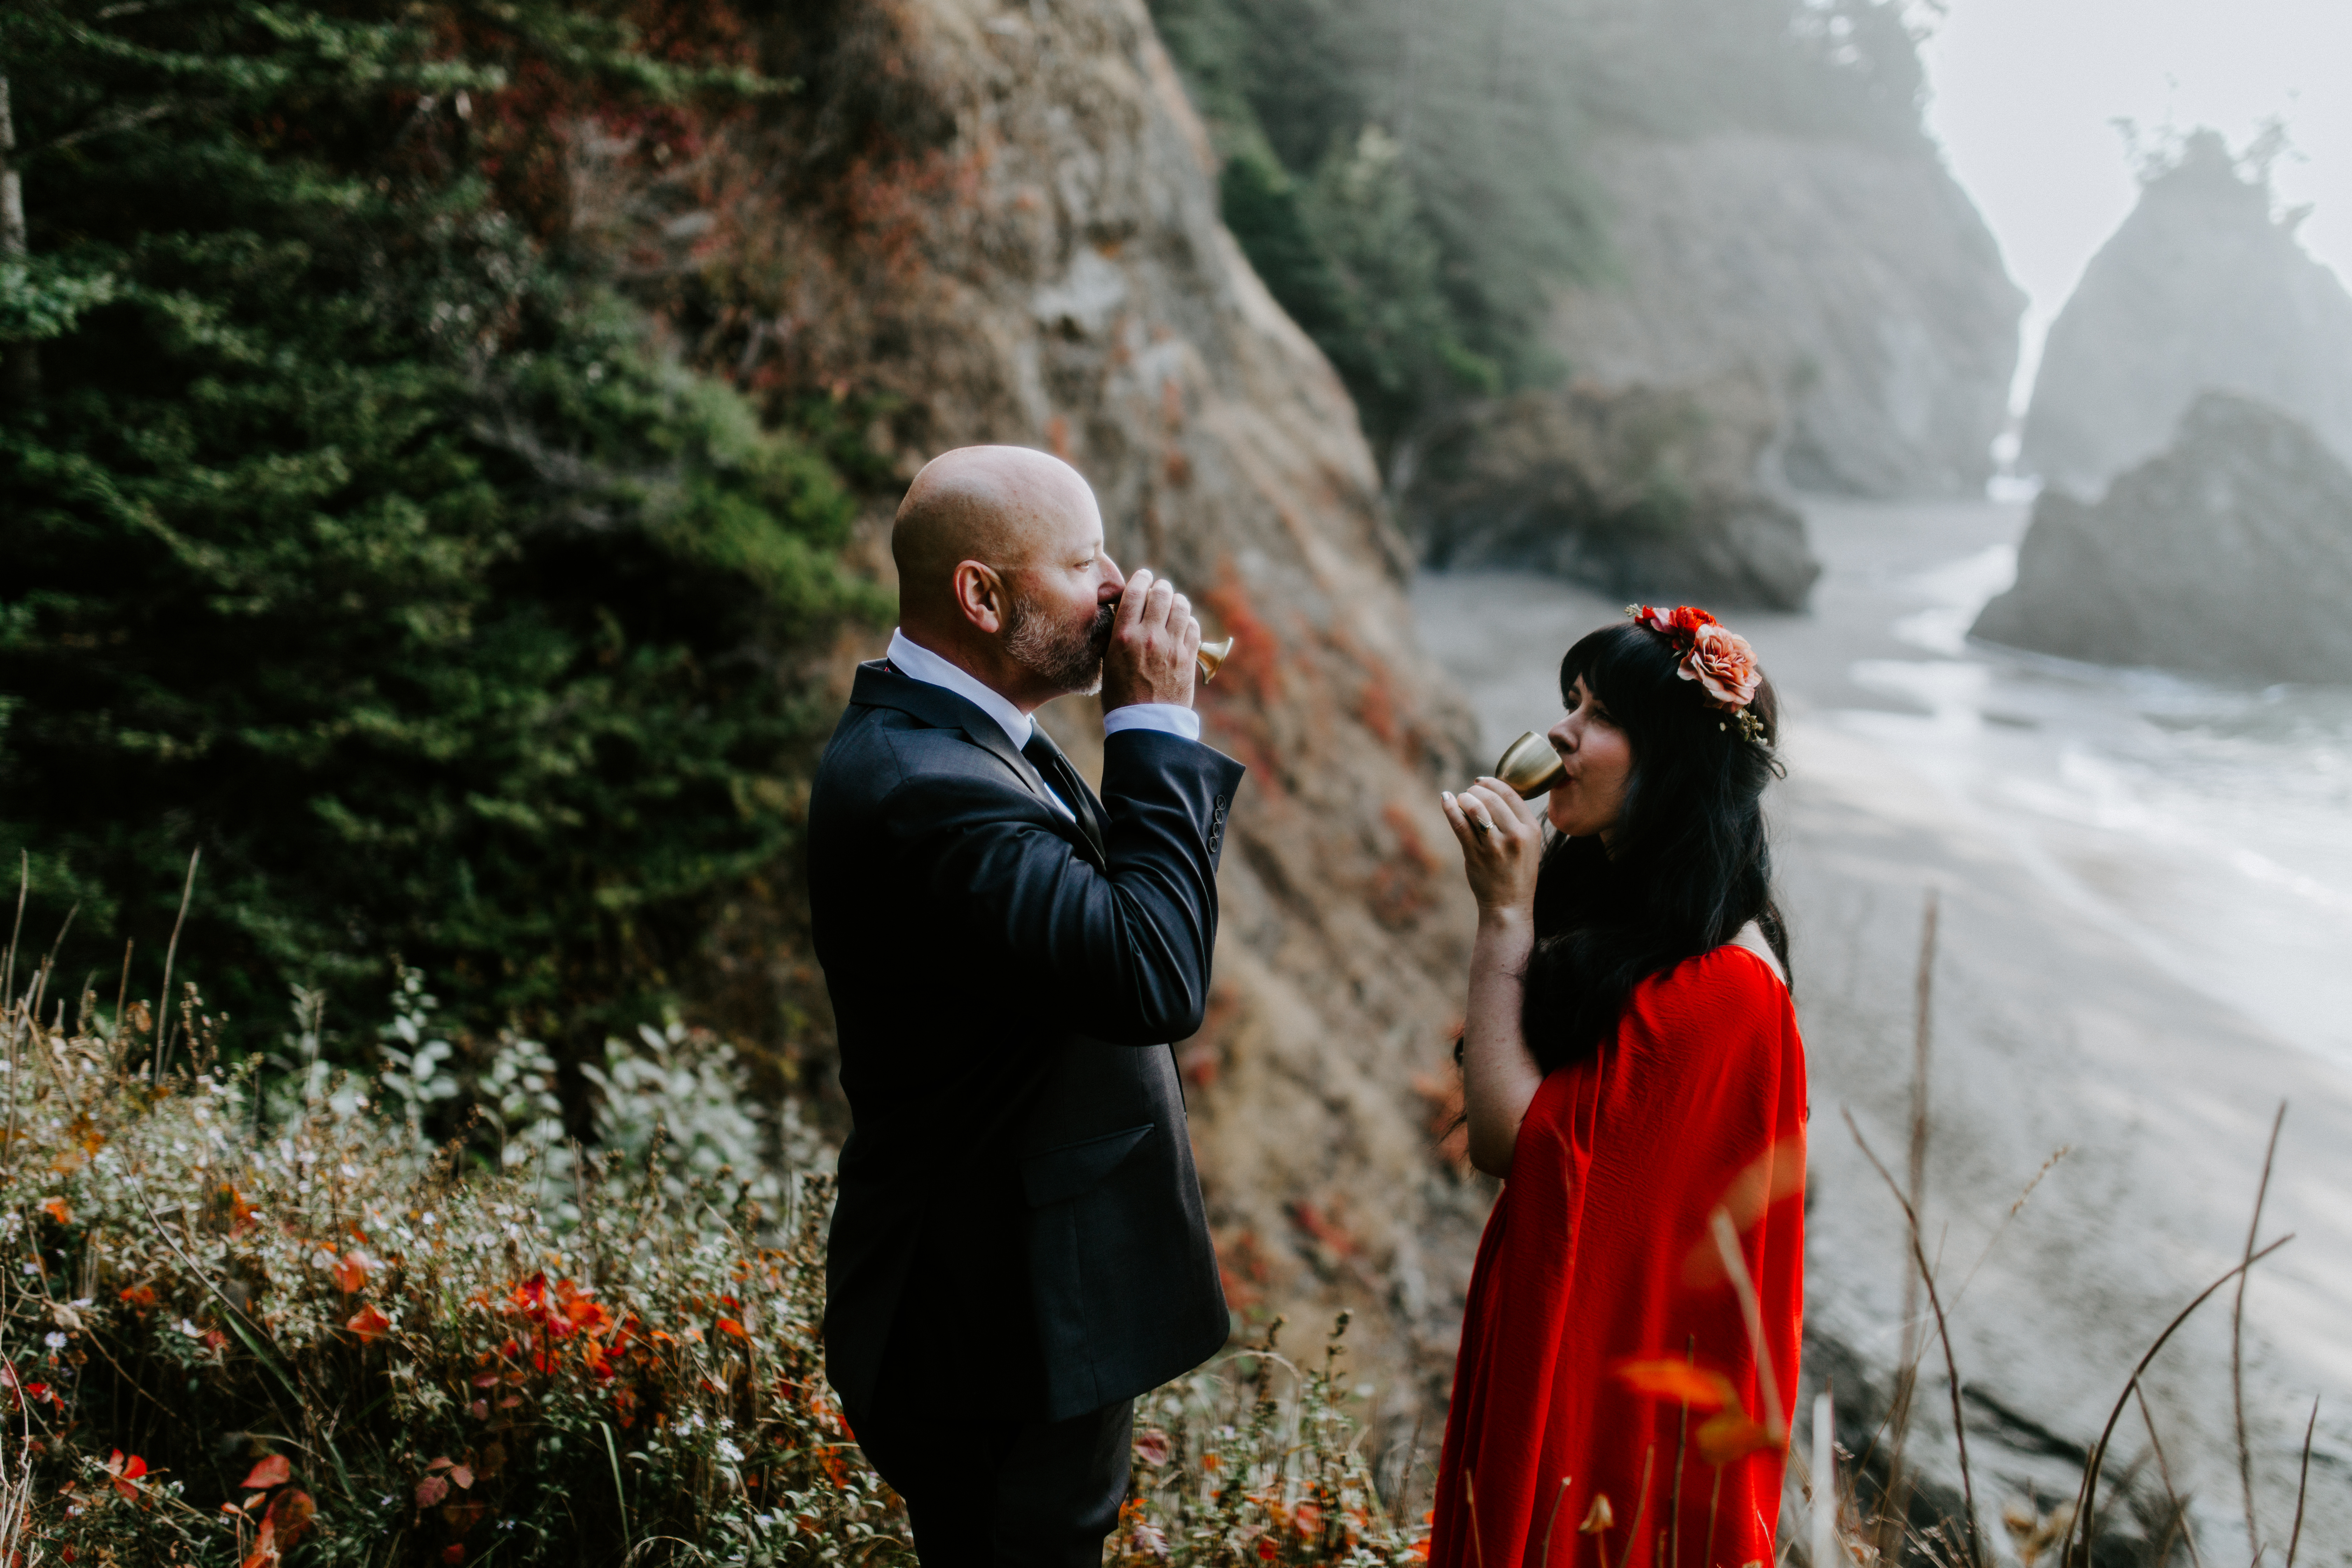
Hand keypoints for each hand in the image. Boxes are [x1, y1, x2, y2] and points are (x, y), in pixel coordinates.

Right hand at [1101, 568, 1200, 709]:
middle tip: (1159, 590)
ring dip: (1176, 601)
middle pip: (1162, 593)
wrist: (1145, 724)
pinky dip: (1187, 621)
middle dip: (1161, 588)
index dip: (1141, 579)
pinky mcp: (1188, 657)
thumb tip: (1126, 611)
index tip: (1144, 576)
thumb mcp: (1109, 661)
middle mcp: (1150, 637)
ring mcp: (1172, 646)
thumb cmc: (1120, 696)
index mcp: (1124, 636)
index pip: (1135, 592)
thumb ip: (1118, 634)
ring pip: (1181, 606)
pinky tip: (1181, 626)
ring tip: (1172, 606)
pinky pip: (1193, 626)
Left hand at [1441, 778, 1544, 916]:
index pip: (1511, 793)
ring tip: (1459, 800)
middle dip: (1476, 790)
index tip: (1481, 781)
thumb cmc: (1517, 872)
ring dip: (1463, 798)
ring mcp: (1494, 846)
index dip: (1492, 782)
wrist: (1509, 905)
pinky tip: (1445, 800)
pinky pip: (1459, 825)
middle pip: (1491, 798)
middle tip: (1469, 792)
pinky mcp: (1475, 855)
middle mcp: (1515, 835)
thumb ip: (1515, 820)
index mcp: (1531, 829)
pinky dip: (1449, 808)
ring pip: (1475, 809)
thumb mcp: (1528, 843)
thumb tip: (1492, 792)